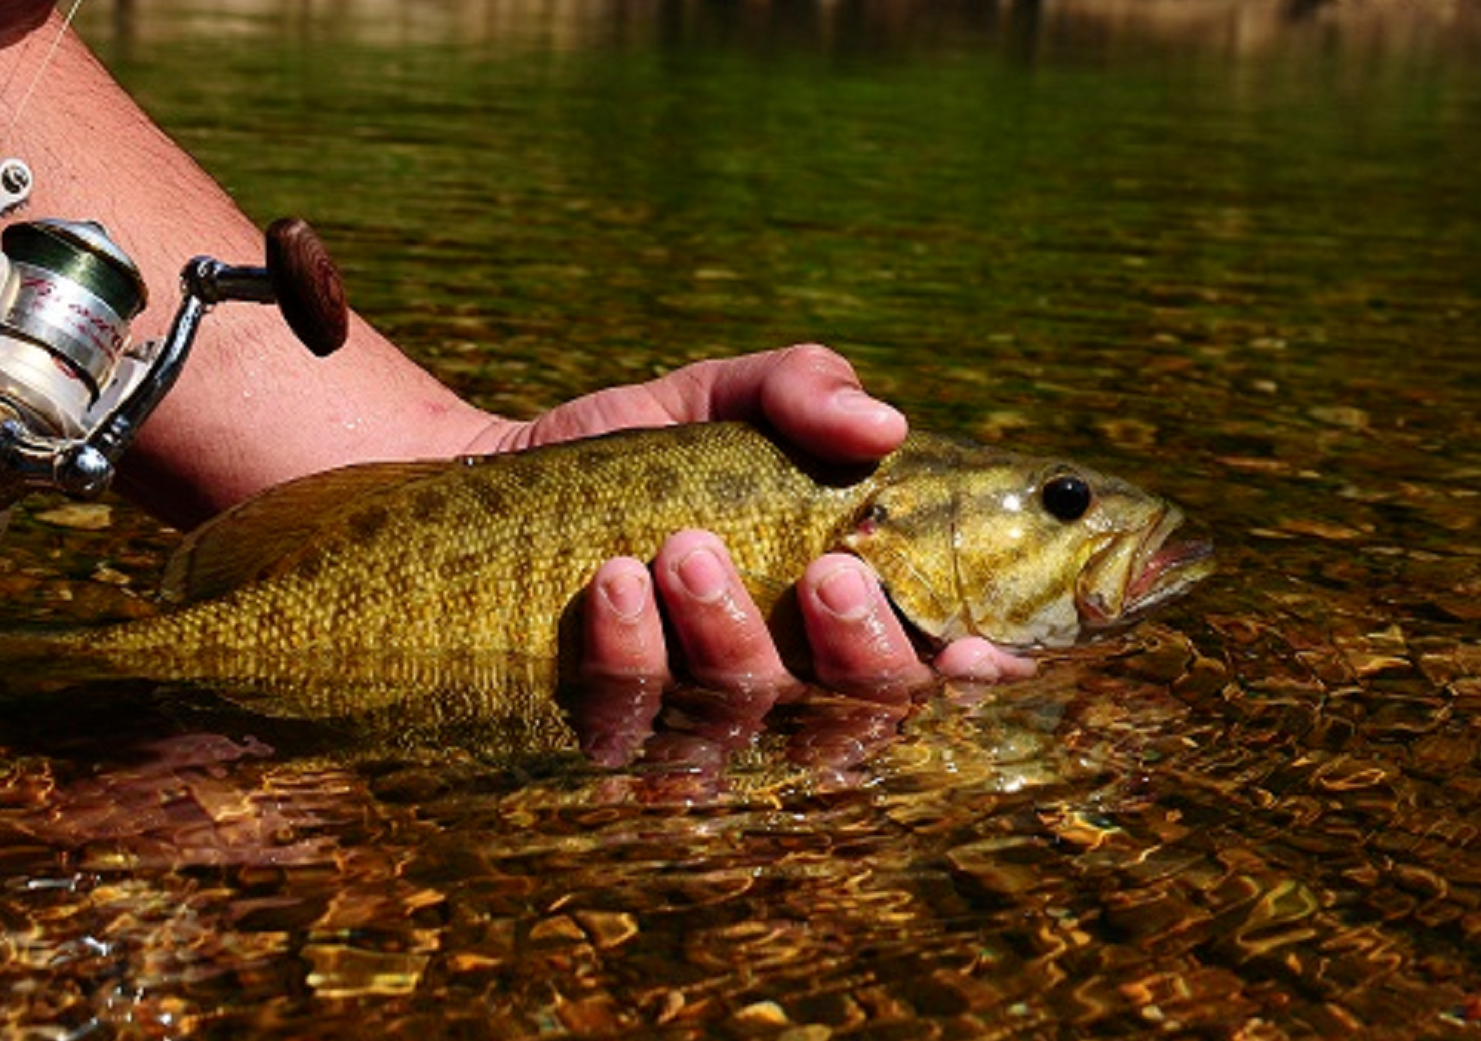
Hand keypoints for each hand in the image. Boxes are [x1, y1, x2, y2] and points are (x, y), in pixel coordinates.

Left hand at [505, 345, 1034, 764]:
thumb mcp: (724, 396)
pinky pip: (637, 730)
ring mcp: (696, 710)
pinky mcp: (609, 724)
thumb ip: (804, 390)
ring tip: (679, 548)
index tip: (975, 643)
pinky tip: (609, 583)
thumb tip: (883, 425)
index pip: (944, 664)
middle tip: (826, 567)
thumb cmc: (644, 452)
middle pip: (863, 711)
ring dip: (729, 635)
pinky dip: (630, 656)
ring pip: (747, 718)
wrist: (499, 482)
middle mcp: (785, 676)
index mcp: (840, 609)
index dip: (981, 670)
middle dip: (858, 645)